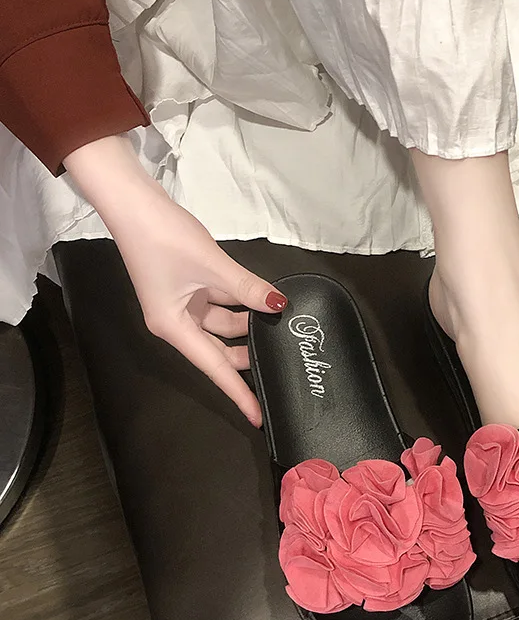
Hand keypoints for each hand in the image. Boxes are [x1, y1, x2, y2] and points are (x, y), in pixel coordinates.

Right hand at [64, 135, 284, 426]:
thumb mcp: (213, 266)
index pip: (214, 368)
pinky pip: (220, 303)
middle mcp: (178, 322)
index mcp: (175, 328)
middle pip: (220, 349)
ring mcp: (183, 304)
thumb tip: (278, 306)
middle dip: (249, 353)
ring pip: (223, 325)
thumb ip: (248, 289)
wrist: (134, 202)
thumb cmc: (165, 238)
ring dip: (248, 323)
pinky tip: (263, 300)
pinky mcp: (188, 287)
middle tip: (283, 357)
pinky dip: (240, 302)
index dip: (238, 392)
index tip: (257, 417)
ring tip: (280, 322)